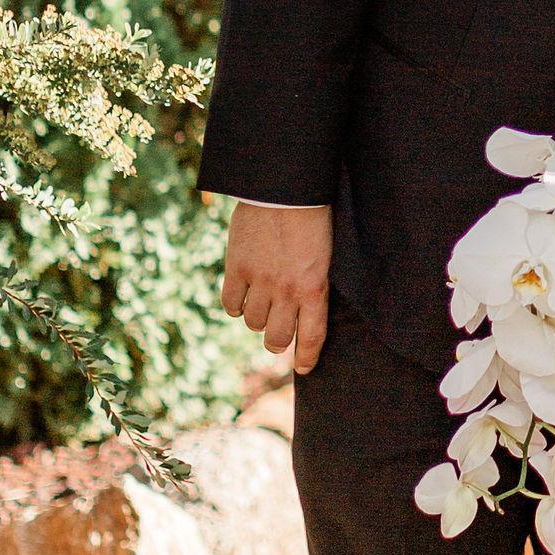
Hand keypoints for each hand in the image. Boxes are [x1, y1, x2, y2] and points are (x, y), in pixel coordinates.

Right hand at [222, 203, 332, 376]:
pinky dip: (234, 306)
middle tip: (277, 336)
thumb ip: (313, 283)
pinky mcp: (236, 267)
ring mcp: (260, 281)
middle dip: (278, 341)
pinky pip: (230, 304)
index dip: (307, 357)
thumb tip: (304, 307)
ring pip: (252, 323)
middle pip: (277, 338)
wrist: (284, 187)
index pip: (312, 336)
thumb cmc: (313, 216)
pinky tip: (240, 297)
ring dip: (257, 320)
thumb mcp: (323, 254)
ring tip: (261, 307)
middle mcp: (287, 291)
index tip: (303, 367)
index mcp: (315, 287)